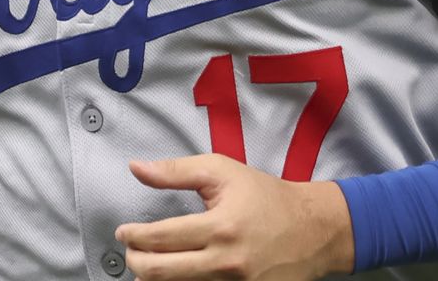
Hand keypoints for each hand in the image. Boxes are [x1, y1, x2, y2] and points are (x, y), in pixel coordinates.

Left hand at [117, 153, 355, 279]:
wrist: (314, 229)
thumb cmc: (265, 196)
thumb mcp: (223, 171)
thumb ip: (176, 171)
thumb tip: (136, 168)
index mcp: (219, 226)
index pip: (159, 238)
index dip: (133, 237)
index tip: (124, 233)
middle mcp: (226, 262)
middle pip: (160, 273)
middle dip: (136, 262)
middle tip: (131, 252)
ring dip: (154, 279)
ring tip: (148, 266)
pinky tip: (176, 276)